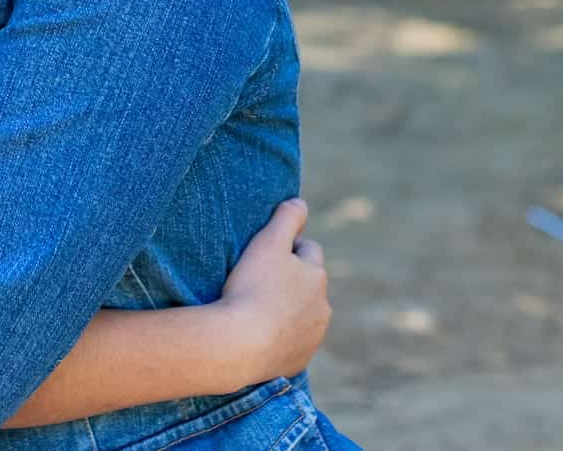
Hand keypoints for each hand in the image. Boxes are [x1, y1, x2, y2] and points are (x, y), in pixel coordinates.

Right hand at [217, 198, 331, 386]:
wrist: (240, 345)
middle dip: (291, 280)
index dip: (287, 248)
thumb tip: (300, 201)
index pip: (308, 250)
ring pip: (303, 314)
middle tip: (258, 281)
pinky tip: (257, 334)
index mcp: (317, 274)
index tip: (265, 254)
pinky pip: (292, 342)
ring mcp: (312, 336)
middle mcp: (322, 306)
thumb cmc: (252, 287)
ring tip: (255, 309)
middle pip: (308, 284)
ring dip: (286, 310)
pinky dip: (280, 336)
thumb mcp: (268, 242)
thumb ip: (287, 217)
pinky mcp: (299, 360)